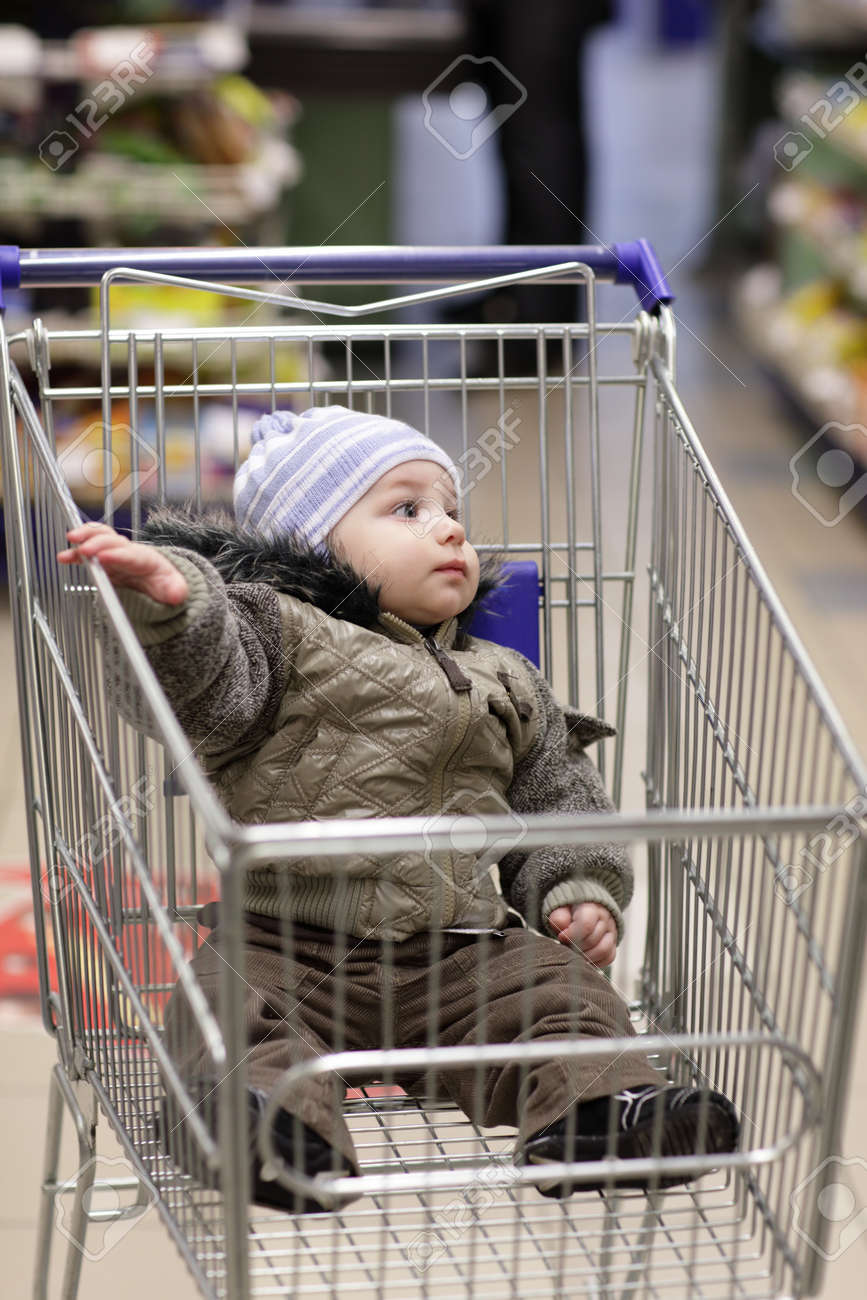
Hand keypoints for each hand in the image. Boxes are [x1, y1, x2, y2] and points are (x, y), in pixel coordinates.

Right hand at [57, 522, 188, 605]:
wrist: (157, 578)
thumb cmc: (164, 582)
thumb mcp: (174, 588)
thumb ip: (175, 590)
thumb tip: (177, 594)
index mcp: (146, 559)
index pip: (132, 555)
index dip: (118, 555)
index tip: (105, 557)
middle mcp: (129, 551)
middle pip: (113, 541)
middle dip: (98, 543)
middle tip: (85, 550)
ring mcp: (115, 553)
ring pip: (100, 537)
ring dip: (85, 537)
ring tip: (71, 541)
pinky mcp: (103, 559)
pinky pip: (89, 549)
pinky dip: (76, 552)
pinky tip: (63, 557)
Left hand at [547, 902, 616, 967]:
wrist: (583, 910)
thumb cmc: (570, 912)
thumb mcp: (561, 910)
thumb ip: (559, 917)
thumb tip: (562, 927)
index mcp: (592, 908)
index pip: (586, 925)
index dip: (572, 935)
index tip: (561, 937)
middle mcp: (605, 919)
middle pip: (593, 940)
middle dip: (576, 947)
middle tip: (566, 946)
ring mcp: (611, 932)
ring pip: (603, 951)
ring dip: (586, 957)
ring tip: (574, 954)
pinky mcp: (613, 945)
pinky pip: (608, 958)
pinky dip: (595, 962)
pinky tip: (584, 958)